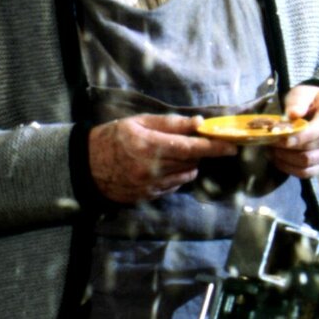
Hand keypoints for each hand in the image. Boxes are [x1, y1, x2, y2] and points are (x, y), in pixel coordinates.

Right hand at [88, 114, 237, 204]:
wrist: (87, 166)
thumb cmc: (113, 137)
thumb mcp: (138, 122)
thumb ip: (170, 123)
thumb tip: (198, 123)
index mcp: (150, 146)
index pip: (191, 148)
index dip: (214, 148)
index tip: (232, 146)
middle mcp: (152, 169)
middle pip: (191, 162)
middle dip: (198, 152)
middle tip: (192, 142)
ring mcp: (151, 185)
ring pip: (186, 175)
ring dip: (188, 164)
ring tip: (172, 154)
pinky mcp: (149, 196)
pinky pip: (174, 186)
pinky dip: (177, 175)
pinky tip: (163, 167)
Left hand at [270, 85, 318, 179]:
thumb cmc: (313, 101)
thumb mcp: (306, 93)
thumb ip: (298, 101)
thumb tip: (291, 115)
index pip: (317, 131)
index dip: (297, 137)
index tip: (278, 137)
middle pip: (308, 150)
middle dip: (285, 148)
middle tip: (268, 141)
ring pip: (306, 163)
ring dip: (284, 158)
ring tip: (271, 150)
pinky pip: (306, 173)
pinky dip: (289, 168)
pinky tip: (278, 159)